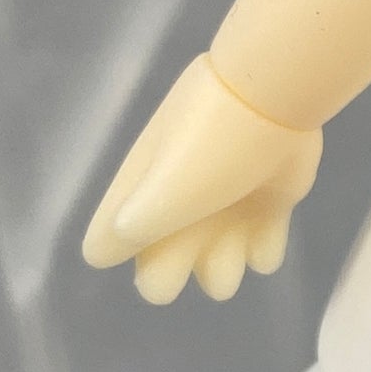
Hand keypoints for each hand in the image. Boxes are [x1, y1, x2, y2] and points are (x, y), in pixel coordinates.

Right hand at [81, 55, 321, 303]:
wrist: (269, 100)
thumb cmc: (205, 148)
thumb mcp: (157, 191)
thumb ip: (130, 229)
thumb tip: (101, 255)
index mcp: (138, 199)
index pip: (108, 247)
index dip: (129, 257)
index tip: (157, 244)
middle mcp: (175, 207)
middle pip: (163, 267)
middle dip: (176, 272)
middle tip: (202, 249)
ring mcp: (223, 207)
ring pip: (215, 265)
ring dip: (225, 269)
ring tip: (239, 246)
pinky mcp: (267, 203)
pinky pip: (262, 249)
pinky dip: (264, 252)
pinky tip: (264, 235)